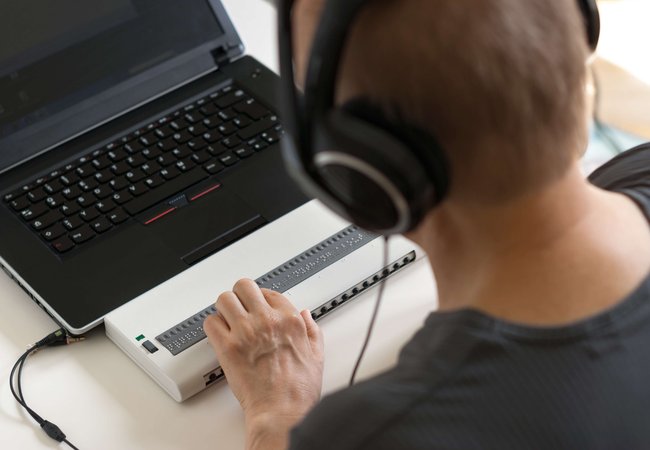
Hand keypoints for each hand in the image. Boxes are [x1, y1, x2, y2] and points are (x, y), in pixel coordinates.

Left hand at [204, 279, 323, 447]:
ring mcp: (246, 332)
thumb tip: (306, 315)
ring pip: (224, 300)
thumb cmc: (298, 390)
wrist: (282, 412)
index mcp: (289, 320)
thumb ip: (312, 330)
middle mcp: (267, 321)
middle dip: (240, 295)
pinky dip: (213, 327)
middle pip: (244, 287)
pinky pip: (211, 323)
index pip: (269, 292)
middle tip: (239, 307)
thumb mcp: (317, 355)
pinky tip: (219, 335)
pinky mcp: (228, 347)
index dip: (261, 298)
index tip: (257, 306)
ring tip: (227, 319)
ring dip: (224, 308)